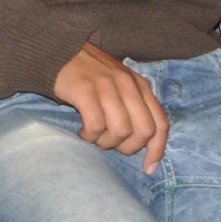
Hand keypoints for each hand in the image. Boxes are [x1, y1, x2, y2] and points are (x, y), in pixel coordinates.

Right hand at [53, 43, 168, 173]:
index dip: (157, 150)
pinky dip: (89, 136)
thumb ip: (134, 107)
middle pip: (144, 131)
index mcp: (140, 85)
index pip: (160, 123)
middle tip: (110, 144)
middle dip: (128, 148)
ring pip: (121, 130)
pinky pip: (95, 126)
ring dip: (105, 142)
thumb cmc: (90, 76)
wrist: (59, 52)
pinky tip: (82, 130)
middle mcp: (128, 84)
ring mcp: (107, 85)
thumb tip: (145, 145)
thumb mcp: (120, 86)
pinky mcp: (85, 90)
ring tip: (94, 135)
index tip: (147, 169)